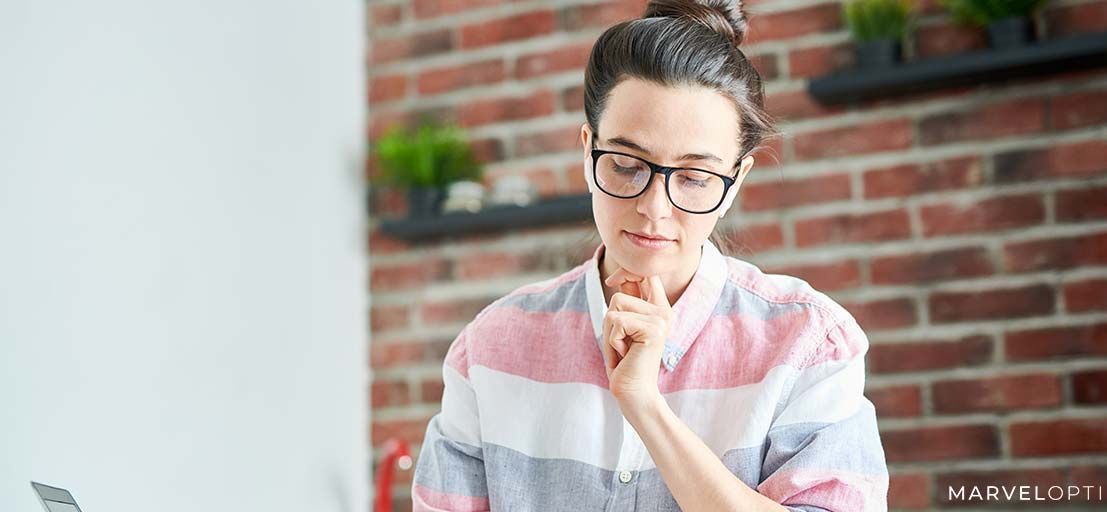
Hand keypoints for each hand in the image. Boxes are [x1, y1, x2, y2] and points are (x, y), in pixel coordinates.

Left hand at [602, 267, 672, 411]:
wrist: (634, 393)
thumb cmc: (625, 362)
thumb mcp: (623, 327)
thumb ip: (626, 302)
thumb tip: (617, 275)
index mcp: (659, 309)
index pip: (646, 273)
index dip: (626, 271)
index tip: (612, 280)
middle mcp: (664, 311)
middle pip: (620, 292)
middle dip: (609, 319)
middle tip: (620, 342)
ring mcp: (660, 319)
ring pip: (615, 306)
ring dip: (609, 332)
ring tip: (622, 349)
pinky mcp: (653, 329)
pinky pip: (616, 321)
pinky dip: (611, 341)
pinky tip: (624, 355)